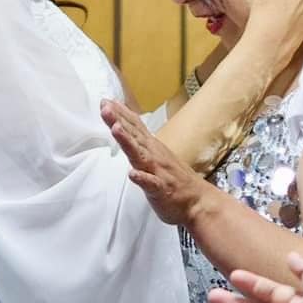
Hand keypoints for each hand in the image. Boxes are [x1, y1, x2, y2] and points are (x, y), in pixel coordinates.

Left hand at [102, 99, 206, 225]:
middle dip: (118, 120)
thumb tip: (127, 130)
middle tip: (105, 106)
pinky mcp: (161, 190)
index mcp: (152, 148)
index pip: (134, 127)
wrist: (198, 201)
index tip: (106, 100)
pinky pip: (151, 184)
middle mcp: (154, 155)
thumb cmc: (175, 180)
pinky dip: (142, 178)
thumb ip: (141, 144)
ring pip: (140, 154)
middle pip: (133, 135)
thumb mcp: (156, 157)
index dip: (120, 114)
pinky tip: (132, 174)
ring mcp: (158, 172)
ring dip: (127, 141)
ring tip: (115, 128)